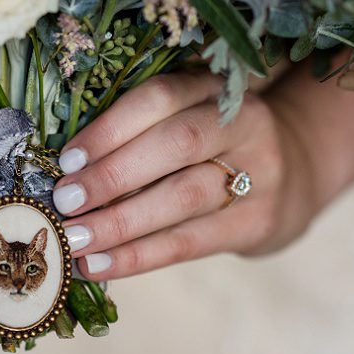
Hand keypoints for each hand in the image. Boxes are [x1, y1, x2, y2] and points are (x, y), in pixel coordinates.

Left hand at [52, 72, 318, 280]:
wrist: (290, 177)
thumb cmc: (209, 148)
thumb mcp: (187, 119)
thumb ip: (138, 133)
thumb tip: (63, 172)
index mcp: (214, 88)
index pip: (161, 97)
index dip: (111, 127)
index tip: (66, 160)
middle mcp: (243, 124)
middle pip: (178, 144)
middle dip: (113, 175)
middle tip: (64, 202)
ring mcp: (257, 174)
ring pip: (184, 197)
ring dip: (121, 222)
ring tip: (75, 239)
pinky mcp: (257, 223)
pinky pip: (189, 242)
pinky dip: (138, 256)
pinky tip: (98, 265)